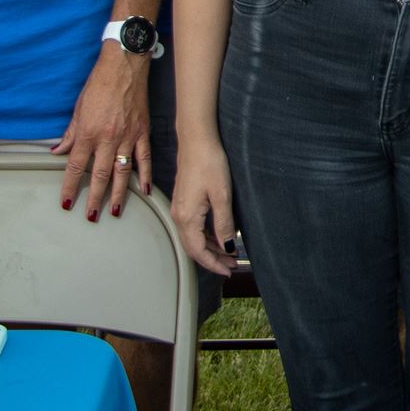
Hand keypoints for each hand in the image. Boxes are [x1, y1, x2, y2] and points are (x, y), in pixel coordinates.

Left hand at [49, 46, 150, 220]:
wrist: (124, 66)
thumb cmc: (99, 84)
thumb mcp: (78, 108)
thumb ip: (70, 134)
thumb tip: (58, 152)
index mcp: (88, 133)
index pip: (75, 166)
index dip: (69, 187)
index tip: (66, 202)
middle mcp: (107, 138)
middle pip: (99, 175)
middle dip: (94, 197)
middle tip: (91, 215)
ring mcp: (127, 137)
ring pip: (122, 172)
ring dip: (119, 194)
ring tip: (116, 210)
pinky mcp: (142, 132)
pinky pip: (144, 158)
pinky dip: (145, 175)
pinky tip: (144, 190)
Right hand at [170, 139, 239, 277]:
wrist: (196, 139)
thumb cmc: (209, 162)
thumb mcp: (222, 195)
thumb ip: (223, 224)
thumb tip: (226, 247)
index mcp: (187, 217)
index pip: (198, 251)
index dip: (213, 264)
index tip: (228, 270)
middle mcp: (179, 215)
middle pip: (193, 248)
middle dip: (212, 259)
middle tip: (231, 266)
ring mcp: (179, 208)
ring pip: (192, 238)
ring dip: (209, 248)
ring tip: (227, 254)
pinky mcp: (183, 201)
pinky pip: (191, 227)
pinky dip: (204, 236)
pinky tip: (217, 236)